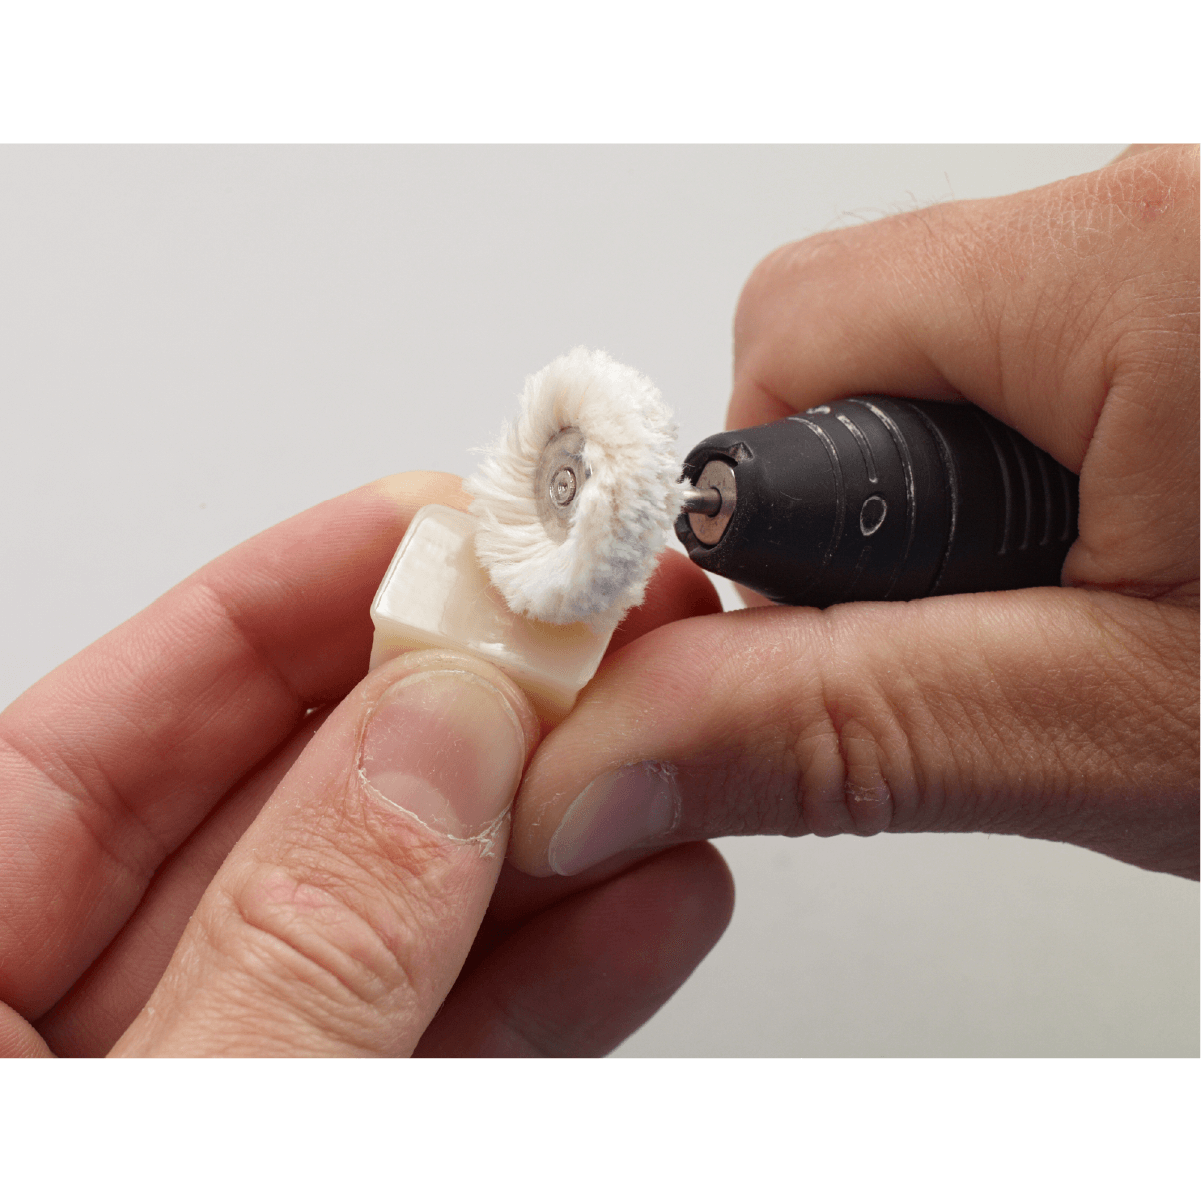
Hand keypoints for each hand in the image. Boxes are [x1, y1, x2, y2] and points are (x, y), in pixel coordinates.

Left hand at [0, 474, 730, 1056]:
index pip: (107, 738)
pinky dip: (546, 984)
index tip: (418, 530)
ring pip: (386, 926)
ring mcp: (215, 1074)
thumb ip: (296, 947)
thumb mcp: (162, 1117)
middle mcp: (76, 1023)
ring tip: (663, 753)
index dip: (270, 610)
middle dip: (448, 716)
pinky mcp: (333, 1132)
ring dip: (536, 843)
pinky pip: (436, 1042)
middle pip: (280, 813)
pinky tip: (647, 904)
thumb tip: (437, 747)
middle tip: (577, 638)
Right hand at [509, 143, 1199, 881]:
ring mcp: (1192, 241)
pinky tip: (1139, 559)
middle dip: (865, 505)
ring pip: (952, 344)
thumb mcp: (1125, 731)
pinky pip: (1049, 345)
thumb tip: (604, 762)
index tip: (797, 627)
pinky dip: (1043, 458)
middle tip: (973, 633)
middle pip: (860, 326)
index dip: (760, 508)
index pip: (789, 332)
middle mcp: (1162, 211)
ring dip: (958, 493)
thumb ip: (847, 730)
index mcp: (1132, 268)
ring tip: (1086, 612)